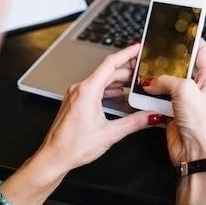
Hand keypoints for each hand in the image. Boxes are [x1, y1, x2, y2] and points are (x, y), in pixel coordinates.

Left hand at [0, 44, 161, 204]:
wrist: (54, 157)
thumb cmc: (74, 146)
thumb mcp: (110, 134)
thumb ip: (134, 122)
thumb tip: (151, 116)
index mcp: (88, 91)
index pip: (110, 64)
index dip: (127, 53)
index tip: (138, 47)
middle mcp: (80, 89)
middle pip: (107, 71)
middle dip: (126, 69)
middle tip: (143, 68)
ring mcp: (76, 95)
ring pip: (100, 80)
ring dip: (117, 79)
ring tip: (134, 80)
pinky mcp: (75, 102)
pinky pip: (94, 88)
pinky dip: (108, 88)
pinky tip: (118, 93)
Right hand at [143, 40, 205, 204]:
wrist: (195, 154)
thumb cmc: (201, 126)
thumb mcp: (185, 90)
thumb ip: (166, 80)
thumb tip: (153, 81)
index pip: (202, 52)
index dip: (191, 40)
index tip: (180, 30)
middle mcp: (197, 89)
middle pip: (180, 67)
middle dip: (166, 61)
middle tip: (154, 52)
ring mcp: (184, 102)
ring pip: (167, 83)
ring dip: (156, 80)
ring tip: (145, 72)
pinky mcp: (172, 114)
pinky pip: (158, 100)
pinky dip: (150, 96)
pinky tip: (143, 92)